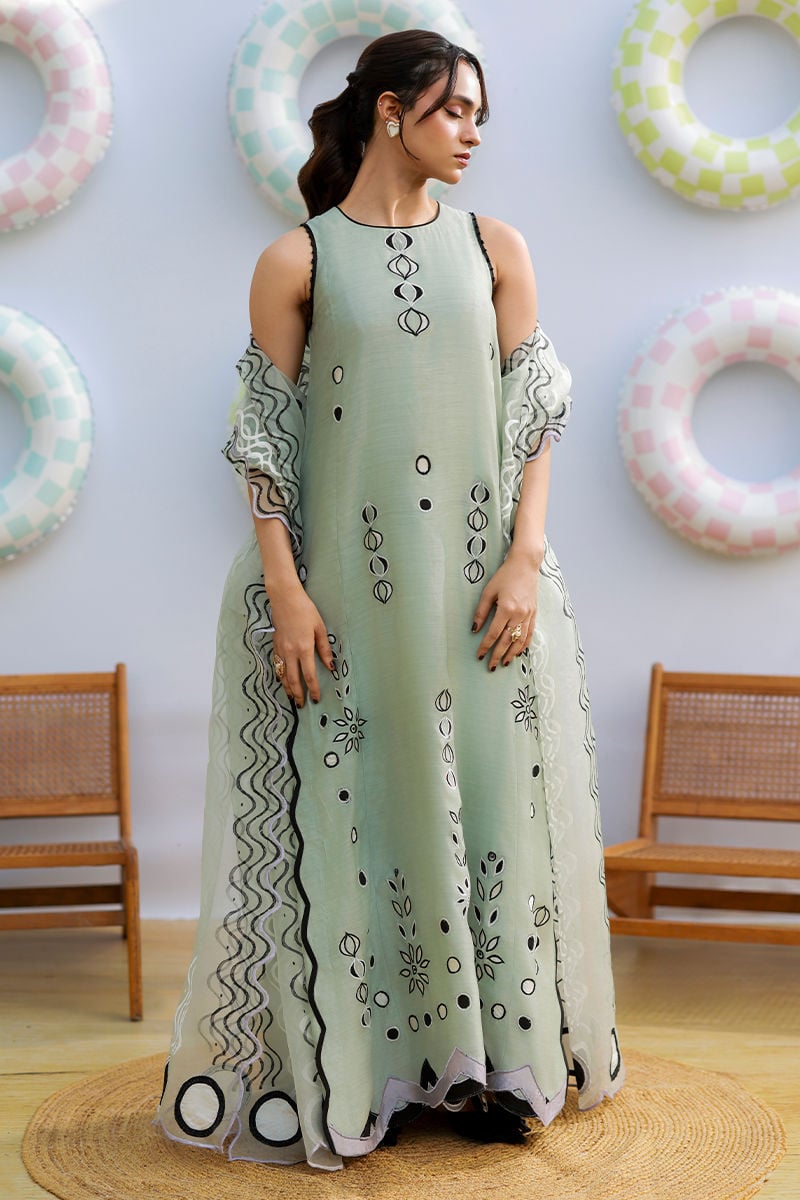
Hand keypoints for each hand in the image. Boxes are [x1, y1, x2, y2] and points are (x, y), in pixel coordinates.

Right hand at [269, 582, 334, 706]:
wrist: (284, 598)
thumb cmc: (305, 610)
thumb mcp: (319, 628)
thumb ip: (324, 649)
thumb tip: (331, 666)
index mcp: (304, 648)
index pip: (309, 675)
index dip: (313, 689)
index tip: (316, 698)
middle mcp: (290, 652)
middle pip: (293, 679)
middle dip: (298, 694)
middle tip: (301, 705)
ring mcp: (281, 649)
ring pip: (282, 674)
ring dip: (287, 688)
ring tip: (291, 697)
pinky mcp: (275, 645)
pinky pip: (277, 665)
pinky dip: (280, 675)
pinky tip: (282, 680)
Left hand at [472, 551, 539, 670]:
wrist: (525, 565)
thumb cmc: (504, 576)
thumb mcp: (488, 591)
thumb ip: (481, 611)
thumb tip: (474, 629)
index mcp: (506, 608)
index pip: (493, 633)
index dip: (485, 646)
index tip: (479, 655)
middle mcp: (519, 614)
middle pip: (507, 640)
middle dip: (498, 655)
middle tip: (491, 666)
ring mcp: (528, 615)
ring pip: (520, 640)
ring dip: (511, 653)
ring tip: (504, 663)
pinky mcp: (534, 613)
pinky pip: (530, 633)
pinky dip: (524, 645)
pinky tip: (518, 652)